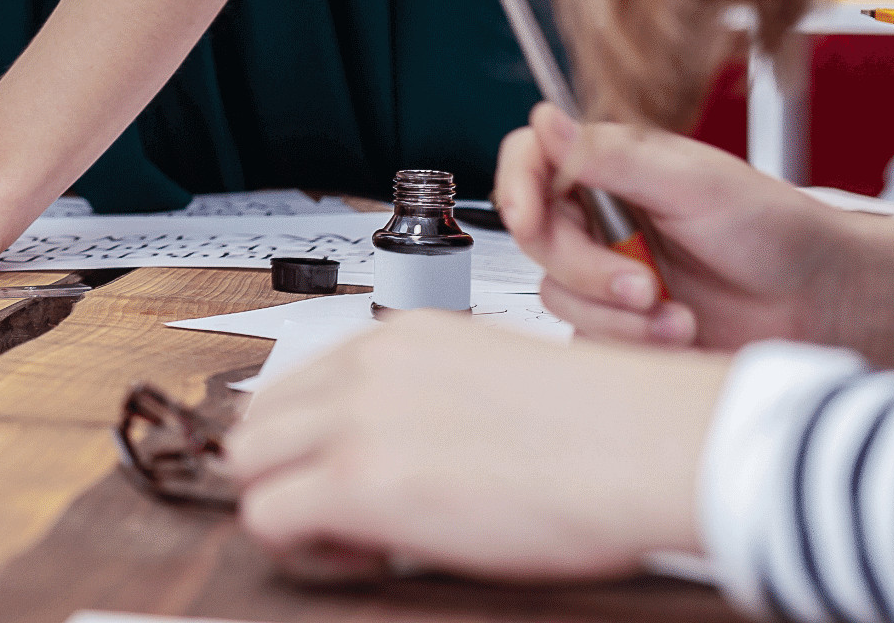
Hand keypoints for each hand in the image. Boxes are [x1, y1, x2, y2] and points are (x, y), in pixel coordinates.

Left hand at [226, 314, 720, 580]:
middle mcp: (364, 366)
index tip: (348, 476)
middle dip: (283, 473)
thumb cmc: (608, 428)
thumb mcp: (494, 382)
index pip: (298, 384)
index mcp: (399, 338)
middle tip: (342, 518)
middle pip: (258, 421)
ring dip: (284, 505)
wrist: (646, 442)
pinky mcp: (360, 481)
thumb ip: (432, 400)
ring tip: (356, 540)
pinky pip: (269, 514)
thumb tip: (411, 447)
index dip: (311, 443)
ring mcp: (355, 419)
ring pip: (247, 462)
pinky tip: (366, 556)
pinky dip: (300, 545)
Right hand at [497, 103, 893, 370]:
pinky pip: (588, 339)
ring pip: (560, 295)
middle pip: (538, 238)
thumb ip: (611, 155)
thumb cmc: (777, 231)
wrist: (826, 306)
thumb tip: (546, 118)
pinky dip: (631, 344)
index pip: (530, 162)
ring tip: (679, 318)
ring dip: (617, 315)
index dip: (516, 187)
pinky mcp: (622, 327)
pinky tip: (679, 336)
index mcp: (612, 170)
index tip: (527, 216)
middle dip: (587, 269)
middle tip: (644, 284)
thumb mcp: (692, 182)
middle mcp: (603, 220)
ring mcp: (610, 275)